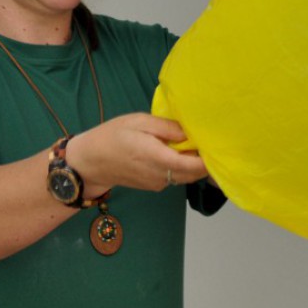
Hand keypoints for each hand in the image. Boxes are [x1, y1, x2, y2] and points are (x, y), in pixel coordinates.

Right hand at [66, 112, 208, 193]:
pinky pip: (176, 178)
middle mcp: (161, 175)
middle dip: (205, 160)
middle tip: (209, 141)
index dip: (210, 158)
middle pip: (195, 174)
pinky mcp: (155, 186)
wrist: (90, 161)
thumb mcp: (139, 122)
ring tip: (195, 144)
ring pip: (186, 177)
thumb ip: (166, 128)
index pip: (194, 165)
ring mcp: (158, 184)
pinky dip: (183, 168)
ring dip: (194, 164)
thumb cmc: (113, 136)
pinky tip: (179, 153)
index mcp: (157, 157)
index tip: (217, 143)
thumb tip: (190, 134)